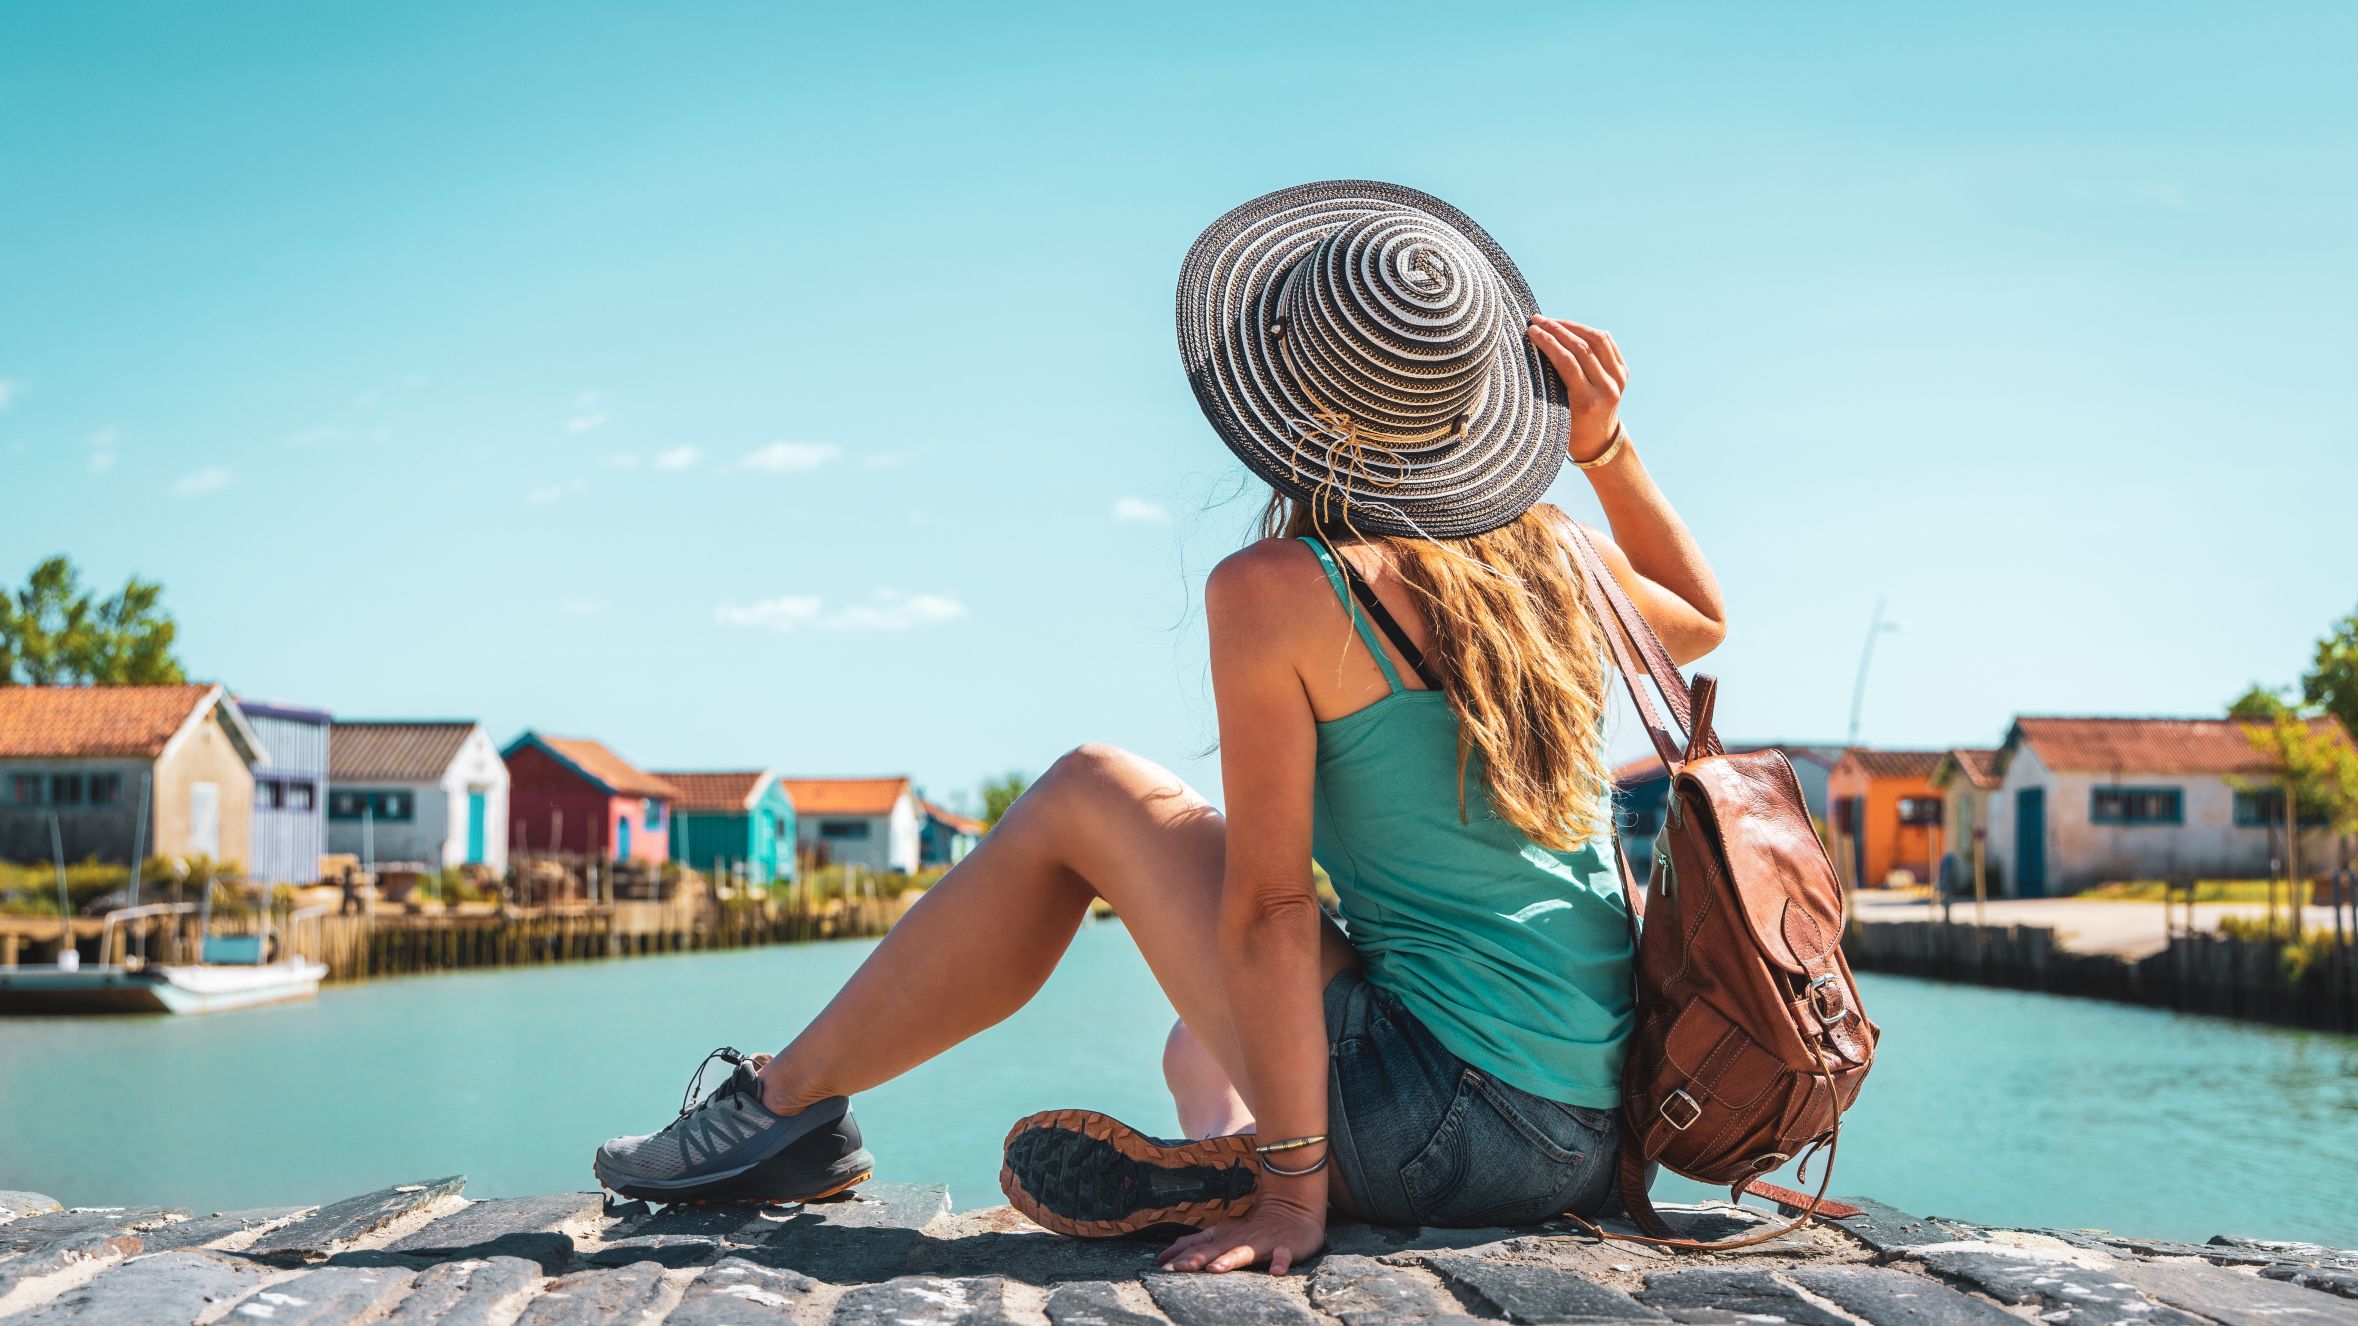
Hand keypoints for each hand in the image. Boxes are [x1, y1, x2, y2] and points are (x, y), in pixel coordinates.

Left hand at [1159, 1196, 1326, 1274]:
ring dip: (1229, 1260)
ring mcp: (1262, 1243)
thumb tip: (1166, 1256)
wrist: (1293, 1210)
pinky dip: (1279, 1262)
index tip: (1160, 1264)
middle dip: (1195, 1259)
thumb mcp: (1223, 1233)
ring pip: (1244, 1252)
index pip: (1197, 1245)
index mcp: (1224, 1237)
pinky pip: (1283, 1256)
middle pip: (1214, 1250)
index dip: (1179, 1254)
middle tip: (1177, 1269)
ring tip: (1215, 1268)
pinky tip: (1276, 1271)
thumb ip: (1198, 1243)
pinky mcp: (1285, 1247)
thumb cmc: (1254, 1229)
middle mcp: (1239, 1240)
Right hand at [1525, 316, 1627, 462]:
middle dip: (1557, 329)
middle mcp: (1607, 388)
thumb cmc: (1569, 429)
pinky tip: (1571, 327)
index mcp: (1587, 402)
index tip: (1532, 330)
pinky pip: (1606, 342)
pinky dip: (1587, 331)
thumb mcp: (1556, 413)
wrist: (1598, 440)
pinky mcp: (1623, 372)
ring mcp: (1619, 379)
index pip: (1567, 362)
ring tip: (1552, 321)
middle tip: (1537, 320)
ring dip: (1572, 326)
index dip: (1548, 342)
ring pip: (1597, 339)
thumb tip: (1533, 350)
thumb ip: (1550, 385)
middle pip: (1582, 347)